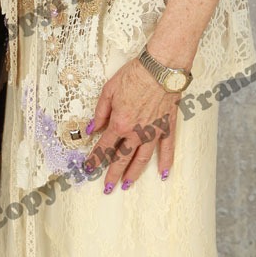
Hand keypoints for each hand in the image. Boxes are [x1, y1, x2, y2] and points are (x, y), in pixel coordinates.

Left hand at [84, 59, 178, 191]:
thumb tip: (91, 129)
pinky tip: (163, 173)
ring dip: (134, 173)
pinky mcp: (167, 127)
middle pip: (122, 158)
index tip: (89, 169)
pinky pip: (167, 149)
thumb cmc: (134, 75)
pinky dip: (165, 162)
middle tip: (107, 188)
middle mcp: (136, 133)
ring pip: (142, 159)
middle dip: (113, 174)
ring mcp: (153, 132)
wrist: (160, 68)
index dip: (95, 159)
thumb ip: (100, 113)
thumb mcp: (108, 91)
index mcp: (119, 124)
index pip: (104, 147)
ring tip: (128, 185)